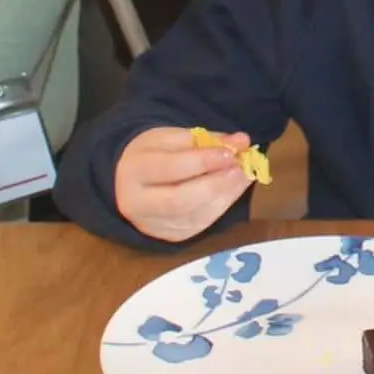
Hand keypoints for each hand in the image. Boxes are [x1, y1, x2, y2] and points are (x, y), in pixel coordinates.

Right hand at [113, 126, 251, 242]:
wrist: (129, 180)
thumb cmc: (152, 154)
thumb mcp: (172, 138)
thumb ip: (206, 140)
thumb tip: (241, 142)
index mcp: (134, 171)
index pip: (170, 168)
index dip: (203, 161)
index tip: (231, 152)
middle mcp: (138, 204)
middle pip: (180, 200)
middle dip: (215, 184)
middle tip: (241, 168)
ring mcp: (154, 225)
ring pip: (195, 216)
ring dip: (225, 195)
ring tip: (244, 175)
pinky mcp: (171, 236)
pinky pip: (201, 223)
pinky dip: (222, 206)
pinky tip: (233, 189)